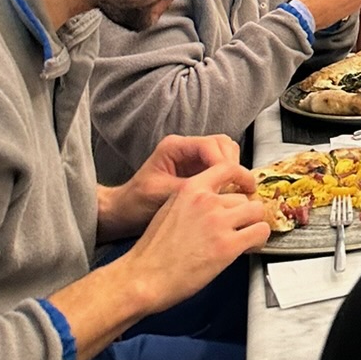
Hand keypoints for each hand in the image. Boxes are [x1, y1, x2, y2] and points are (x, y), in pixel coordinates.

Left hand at [99, 133, 247, 239]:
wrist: (122, 213)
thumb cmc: (135, 204)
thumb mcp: (160, 195)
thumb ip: (189, 189)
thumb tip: (218, 192)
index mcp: (175, 147)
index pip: (211, 145)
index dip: (226, 163)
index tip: (235, 183)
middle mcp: (186, 148)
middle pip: (223, 145)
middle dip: (233, 165)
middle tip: (238, 188)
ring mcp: (192, 158)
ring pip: (225, 154)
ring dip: (233, 171)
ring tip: (234, 192)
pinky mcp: (196, 171)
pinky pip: (220, 169)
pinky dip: (228, 179)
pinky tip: (227, 195)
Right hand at [120, 163, 270, 316]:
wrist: (143, 278)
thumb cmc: (153, 252)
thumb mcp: (170, 210)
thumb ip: (194, 201)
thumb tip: (214, 204)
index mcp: (191, 189)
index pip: (228, 168)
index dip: (243, 178)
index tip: (247, 186)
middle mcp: (208, 201)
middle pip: (244, 198)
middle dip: (243, 214)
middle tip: (237, 228)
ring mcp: (219, 222)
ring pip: (256, 212)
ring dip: (252, 225)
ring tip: (244, 238)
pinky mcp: (228, 245)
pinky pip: (260, 232)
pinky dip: (258, 240)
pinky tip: (248, 247)